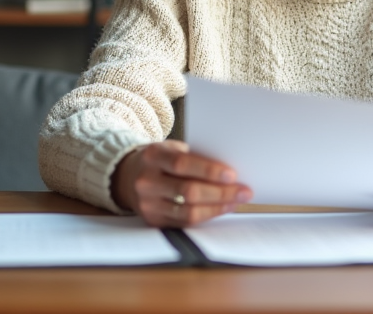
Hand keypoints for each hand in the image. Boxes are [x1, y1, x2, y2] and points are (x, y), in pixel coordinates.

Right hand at [111, 140, 251, 226]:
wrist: (129, 176)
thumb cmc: (162, 160)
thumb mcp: (172, 149)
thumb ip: (195, 157)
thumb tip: (230, 172)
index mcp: (153, 155)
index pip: (182, 164)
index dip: (209, 170)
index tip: (233, 175)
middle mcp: (147, 181)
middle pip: (188, 191)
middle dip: (221, 192)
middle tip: (244, 191)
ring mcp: (147, 204)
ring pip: (188, 211)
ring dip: (218, 207)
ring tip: (237, 201)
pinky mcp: (153, 220)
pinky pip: (185, 222)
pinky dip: (207, 216)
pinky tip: (222, 208)